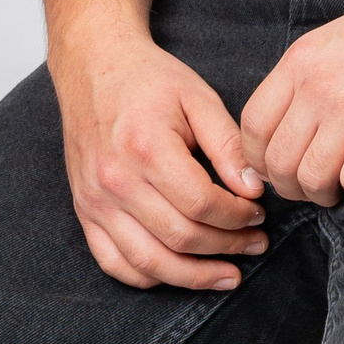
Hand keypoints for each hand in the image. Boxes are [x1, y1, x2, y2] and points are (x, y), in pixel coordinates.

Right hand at [54, 29, 267, 289]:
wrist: (94, 67)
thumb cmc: (149, 80)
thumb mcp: (198, 98)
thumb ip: (228, 145)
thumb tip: (254, 189)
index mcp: (146, 147)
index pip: (201, 203)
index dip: (238, 216)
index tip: (259, 212)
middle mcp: (116, 180)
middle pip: (179, 237)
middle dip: (227, 247)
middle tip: (256, 243)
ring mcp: (95, 201)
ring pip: (149, 261)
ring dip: (194, 276)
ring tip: (228, 274)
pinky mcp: (85, 211)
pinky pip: (114, 262)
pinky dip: (150, 276)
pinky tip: (180, 272)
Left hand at [240, 0, 343, 205]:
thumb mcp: (338, 39)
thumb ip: (306, 78)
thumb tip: (281, 131)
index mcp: (302, 59)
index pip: (253, 126)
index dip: (260, 160)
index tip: (279, 170)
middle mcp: (318, 83)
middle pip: (278, 161)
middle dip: (292, 186)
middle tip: (316, 187)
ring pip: (312, 178)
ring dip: (326, 193)